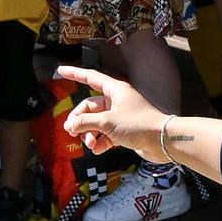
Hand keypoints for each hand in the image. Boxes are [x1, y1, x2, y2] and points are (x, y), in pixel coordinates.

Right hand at [52, 62, 170, 165]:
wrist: (161, 141)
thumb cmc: (138, 125)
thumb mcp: (107, 122)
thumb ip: (85, 122)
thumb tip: (71, 125)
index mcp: (115, 90)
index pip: (90, 78)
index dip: (74, 74)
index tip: (60, 71)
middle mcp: (117, 101)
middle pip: (90, 106)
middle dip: (80, 119)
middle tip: (71, 131)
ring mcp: (121, 116)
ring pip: (97, 122)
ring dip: (89, 133)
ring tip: (88, 143)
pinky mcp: (124, 131)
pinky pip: (106, 134)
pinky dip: (100, 142)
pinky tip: (97, 149)